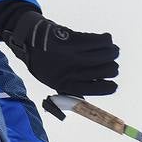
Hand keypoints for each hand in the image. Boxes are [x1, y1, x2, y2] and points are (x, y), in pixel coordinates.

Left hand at [0, 0, 118, 96]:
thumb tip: (86, 103)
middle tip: (111, 63)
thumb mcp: (53, 81)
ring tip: (112, 50)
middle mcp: (71, 70)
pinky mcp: (73, 39)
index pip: (96, 89)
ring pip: (106, 54)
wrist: (28, 40)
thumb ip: (69, 91)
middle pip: (105, 71)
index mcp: (66, 84)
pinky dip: (106, 39)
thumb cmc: (43, 64)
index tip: (114, 84)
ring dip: (113, 51)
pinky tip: (106, 39)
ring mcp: (72, 54)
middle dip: (112, 67)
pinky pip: (99, 40)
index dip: (108, 88)